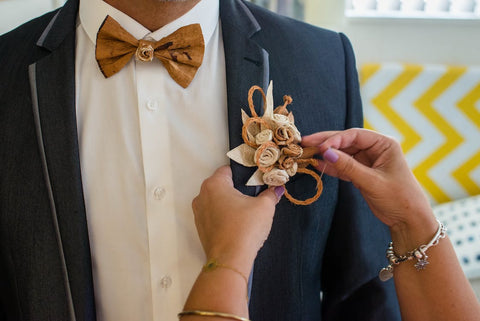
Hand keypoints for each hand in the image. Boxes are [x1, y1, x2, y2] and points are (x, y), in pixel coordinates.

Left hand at [192, 166, 283, 274]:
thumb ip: (270, 194)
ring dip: (230, 203)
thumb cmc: (244, 229)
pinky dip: (224, 216)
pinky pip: (214, 215)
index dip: (244, 174)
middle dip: (237, 189)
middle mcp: (202, 195)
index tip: (255, 180)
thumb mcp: (264, 207)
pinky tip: (238, 224)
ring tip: (247, 212)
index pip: (229, 170)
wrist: (230, 259)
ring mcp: (199, 212)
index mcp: (214, 184)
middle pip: (222, 185)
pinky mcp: (201, 227)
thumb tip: (277, 189)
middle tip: (254, 196)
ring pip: (217, 200)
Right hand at [302, 128, 436, 243]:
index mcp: (384, 144)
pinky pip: (343, 166)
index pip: (355, 135)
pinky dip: (331, 166)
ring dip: (326, 155)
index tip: (320, 147)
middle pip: (346, 141)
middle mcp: (375, 149)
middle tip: (305, 142)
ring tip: (306, 153)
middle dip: (326, 142)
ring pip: (342, 153)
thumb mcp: (372, 181)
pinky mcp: (361, 173)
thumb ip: (348, 167)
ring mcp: (367, 160)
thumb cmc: (399, 197)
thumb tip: (325, 153)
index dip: (336, 139)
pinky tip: (317, 165)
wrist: (408, 220)